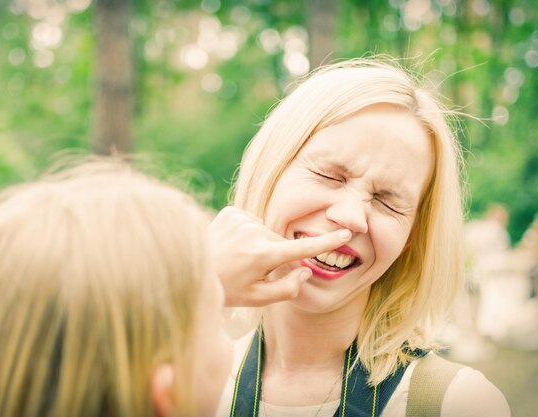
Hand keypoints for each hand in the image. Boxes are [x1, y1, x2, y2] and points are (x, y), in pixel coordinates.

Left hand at [208, 206, 351, 306]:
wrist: (191, 268)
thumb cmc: (227, 288)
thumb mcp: (257, 299)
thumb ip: (287, 289)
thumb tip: (305, 270)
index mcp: (263, 256)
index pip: (302, 249)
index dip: (327, 242)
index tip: (346, 233)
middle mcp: (254, 233)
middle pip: (282, 244)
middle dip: (276, 256)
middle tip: (252, 270)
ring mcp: (242, 219)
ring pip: (267, 232)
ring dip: (261, 244)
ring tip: (238, 257)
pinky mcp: (232, 211)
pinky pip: (252, 222)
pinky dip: (248, 233)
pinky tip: (232, 244)